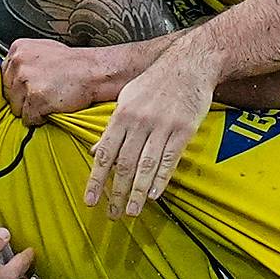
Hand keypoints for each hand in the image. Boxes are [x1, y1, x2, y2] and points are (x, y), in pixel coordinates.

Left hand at [1, 40, 136, 123]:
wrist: (94, 72)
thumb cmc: (72, 65)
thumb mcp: (42, 51)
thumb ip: (23, 61)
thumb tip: (8, 76)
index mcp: (17, 48)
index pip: (4, 77)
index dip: (19, 86)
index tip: (34, 85)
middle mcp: (18, 62)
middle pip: (8, 93)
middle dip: (23, 98)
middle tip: (45, 92)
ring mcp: (26, 80)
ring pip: (16, 108)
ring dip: (32, 109)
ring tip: (50, 98)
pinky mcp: (35, 98)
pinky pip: (28, 118)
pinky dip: (40, 118)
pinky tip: (53, 106)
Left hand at [86, 54, 213, 216]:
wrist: (189, 63)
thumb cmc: (155, 81)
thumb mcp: (126, 98)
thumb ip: (111, 126)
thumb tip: (95, 150)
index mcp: (121, 115)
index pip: (104, 154)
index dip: (96, 179)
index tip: (90, 200)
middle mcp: (139, 122)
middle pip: (124, 164)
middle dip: (116, 193)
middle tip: (112, 214)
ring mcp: (162, 126)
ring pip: (145, 165)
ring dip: (136, 192)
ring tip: (131, 211)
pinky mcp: (183, 130)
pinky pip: (169, 159)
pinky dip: (161, 179)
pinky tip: (153, 195)